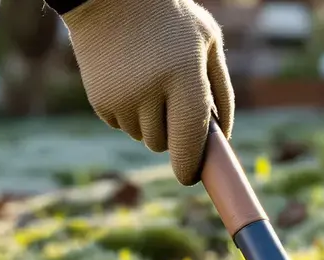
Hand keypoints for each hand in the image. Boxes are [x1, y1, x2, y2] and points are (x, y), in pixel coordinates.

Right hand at [60, 0, 233, 184]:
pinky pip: (122, 125)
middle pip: (164, 144)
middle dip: (172, 132)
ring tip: (150, 81)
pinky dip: (130, 112)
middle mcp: (151, 92)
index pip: (190, 141)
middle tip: (173, 101)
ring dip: (150, 121)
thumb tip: (223, 139)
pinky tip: (129, 80)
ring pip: (143, 137)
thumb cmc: (170, 18)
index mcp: (184, 76)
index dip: (191, 165)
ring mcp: (122, 98)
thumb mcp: (207, 42)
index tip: (190, 176)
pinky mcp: (100, 101)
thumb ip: (221, 90)